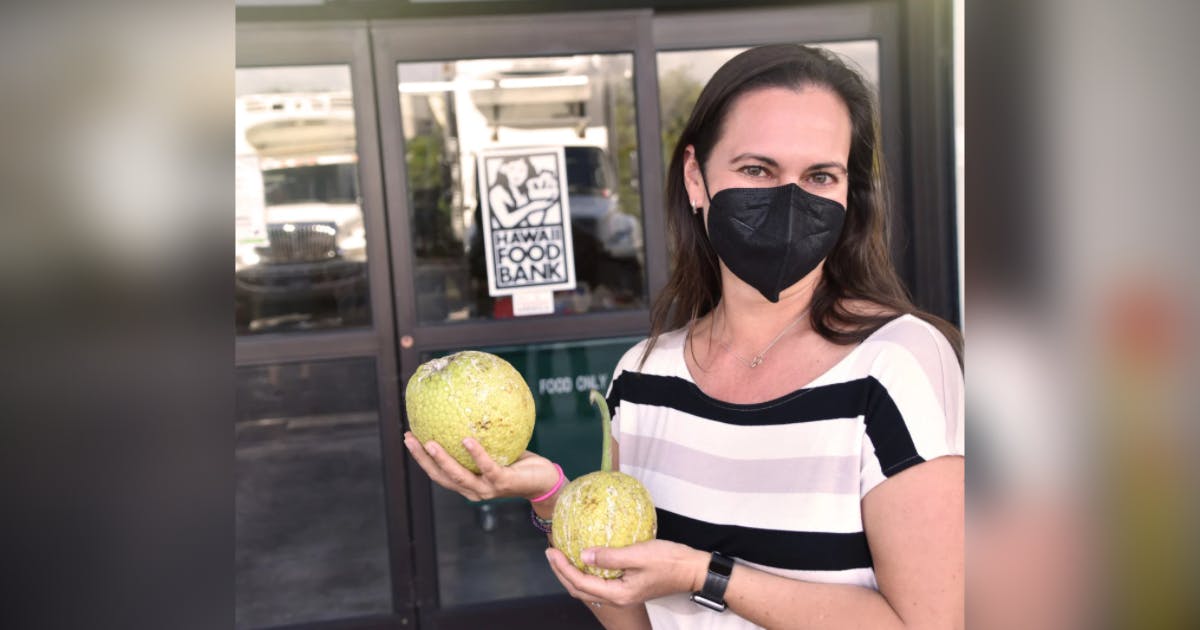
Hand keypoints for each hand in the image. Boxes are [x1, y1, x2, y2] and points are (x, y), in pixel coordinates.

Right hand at [403, 432, 558, 501]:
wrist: (545, 482)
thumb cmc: (520, 464)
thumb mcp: (498, 449)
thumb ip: (483, 437)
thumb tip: (468, 408)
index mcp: (468, 483)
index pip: (439, 473)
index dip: (421, 458)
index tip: (409, 437)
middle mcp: (473, 490)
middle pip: (440, 476)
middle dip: (422, 459)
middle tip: (408, 438)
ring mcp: (486, 489)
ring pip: (458, 475)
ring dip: (441, 459)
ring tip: (428, 442)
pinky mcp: (502, 483)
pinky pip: (486, 466)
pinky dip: (475, 454)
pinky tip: (466, 439)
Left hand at [544, 540, 708, 607]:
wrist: (692, 570)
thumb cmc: (669, 561)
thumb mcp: (638, 554)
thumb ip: (610, 556)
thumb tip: (583, 554)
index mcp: (618, 593)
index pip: (580, 583)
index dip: (562, 568)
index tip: (552, 550)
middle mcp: (617, 599)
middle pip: (579, 590)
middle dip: (561, 573)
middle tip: (550, 553)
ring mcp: (622, 595)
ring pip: (588, 589)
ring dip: (572, 574)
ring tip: (562, 556)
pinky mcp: (627, 588)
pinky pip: (598, 584)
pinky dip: (586, 573)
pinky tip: (585, 559)